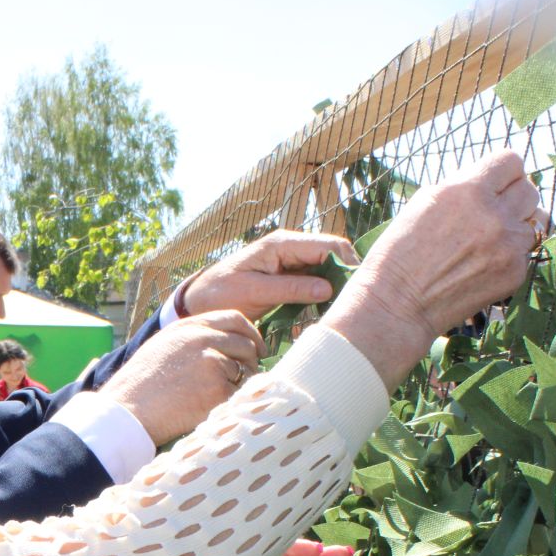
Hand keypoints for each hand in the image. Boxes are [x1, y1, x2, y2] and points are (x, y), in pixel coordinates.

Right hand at [98, 310, 265, 446]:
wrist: (127, 411)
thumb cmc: (139, 385)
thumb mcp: (162, 346)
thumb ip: (191, 338)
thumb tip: (223, 343)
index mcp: (189, 326)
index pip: (234, 319)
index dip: (251, 334)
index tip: (257, 348)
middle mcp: (203, 339)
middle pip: (245, 345)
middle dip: (250, 362)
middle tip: (244, 379)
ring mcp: (212, 362)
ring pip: (245, 371)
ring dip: (240, 385)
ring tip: (218, 398)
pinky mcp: (217, 388)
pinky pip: (239, 394)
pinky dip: (232, 403)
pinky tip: (212, 409)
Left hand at [178, 231, 359, 321]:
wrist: (199, 300)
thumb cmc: (221, 294)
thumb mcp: (255, 292)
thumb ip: (291, 289)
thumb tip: (327, 288)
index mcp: (282, 244)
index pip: (329, 246)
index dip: (347, 264)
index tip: (356, 290)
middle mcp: (291, 247)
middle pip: (333, 255)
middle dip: (345, 276)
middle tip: (352, 304)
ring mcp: (291, 261)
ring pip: (327, 270)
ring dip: (335, 287)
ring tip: (339, 309)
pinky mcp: (289, 276)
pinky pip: (315, 282)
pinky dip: (323, 295)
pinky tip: (324, 311)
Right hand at [327, 152, 541, 389]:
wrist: (397, 304)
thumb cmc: (400, 254)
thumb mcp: (425, 203)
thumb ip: (463, 188)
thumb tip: (490, 182)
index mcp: (468, 192)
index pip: (511, 161)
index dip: (504, 172)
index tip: (497, 183)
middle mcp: (494, 216)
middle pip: (530, 190)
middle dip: (513, 197)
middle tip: (495, 212)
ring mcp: (508, 246)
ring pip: (536, 222)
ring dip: (518, 226)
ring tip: (492, 240)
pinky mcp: (515, 273)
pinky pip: (526, 253)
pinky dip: (511, 256)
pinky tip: (484, 265)